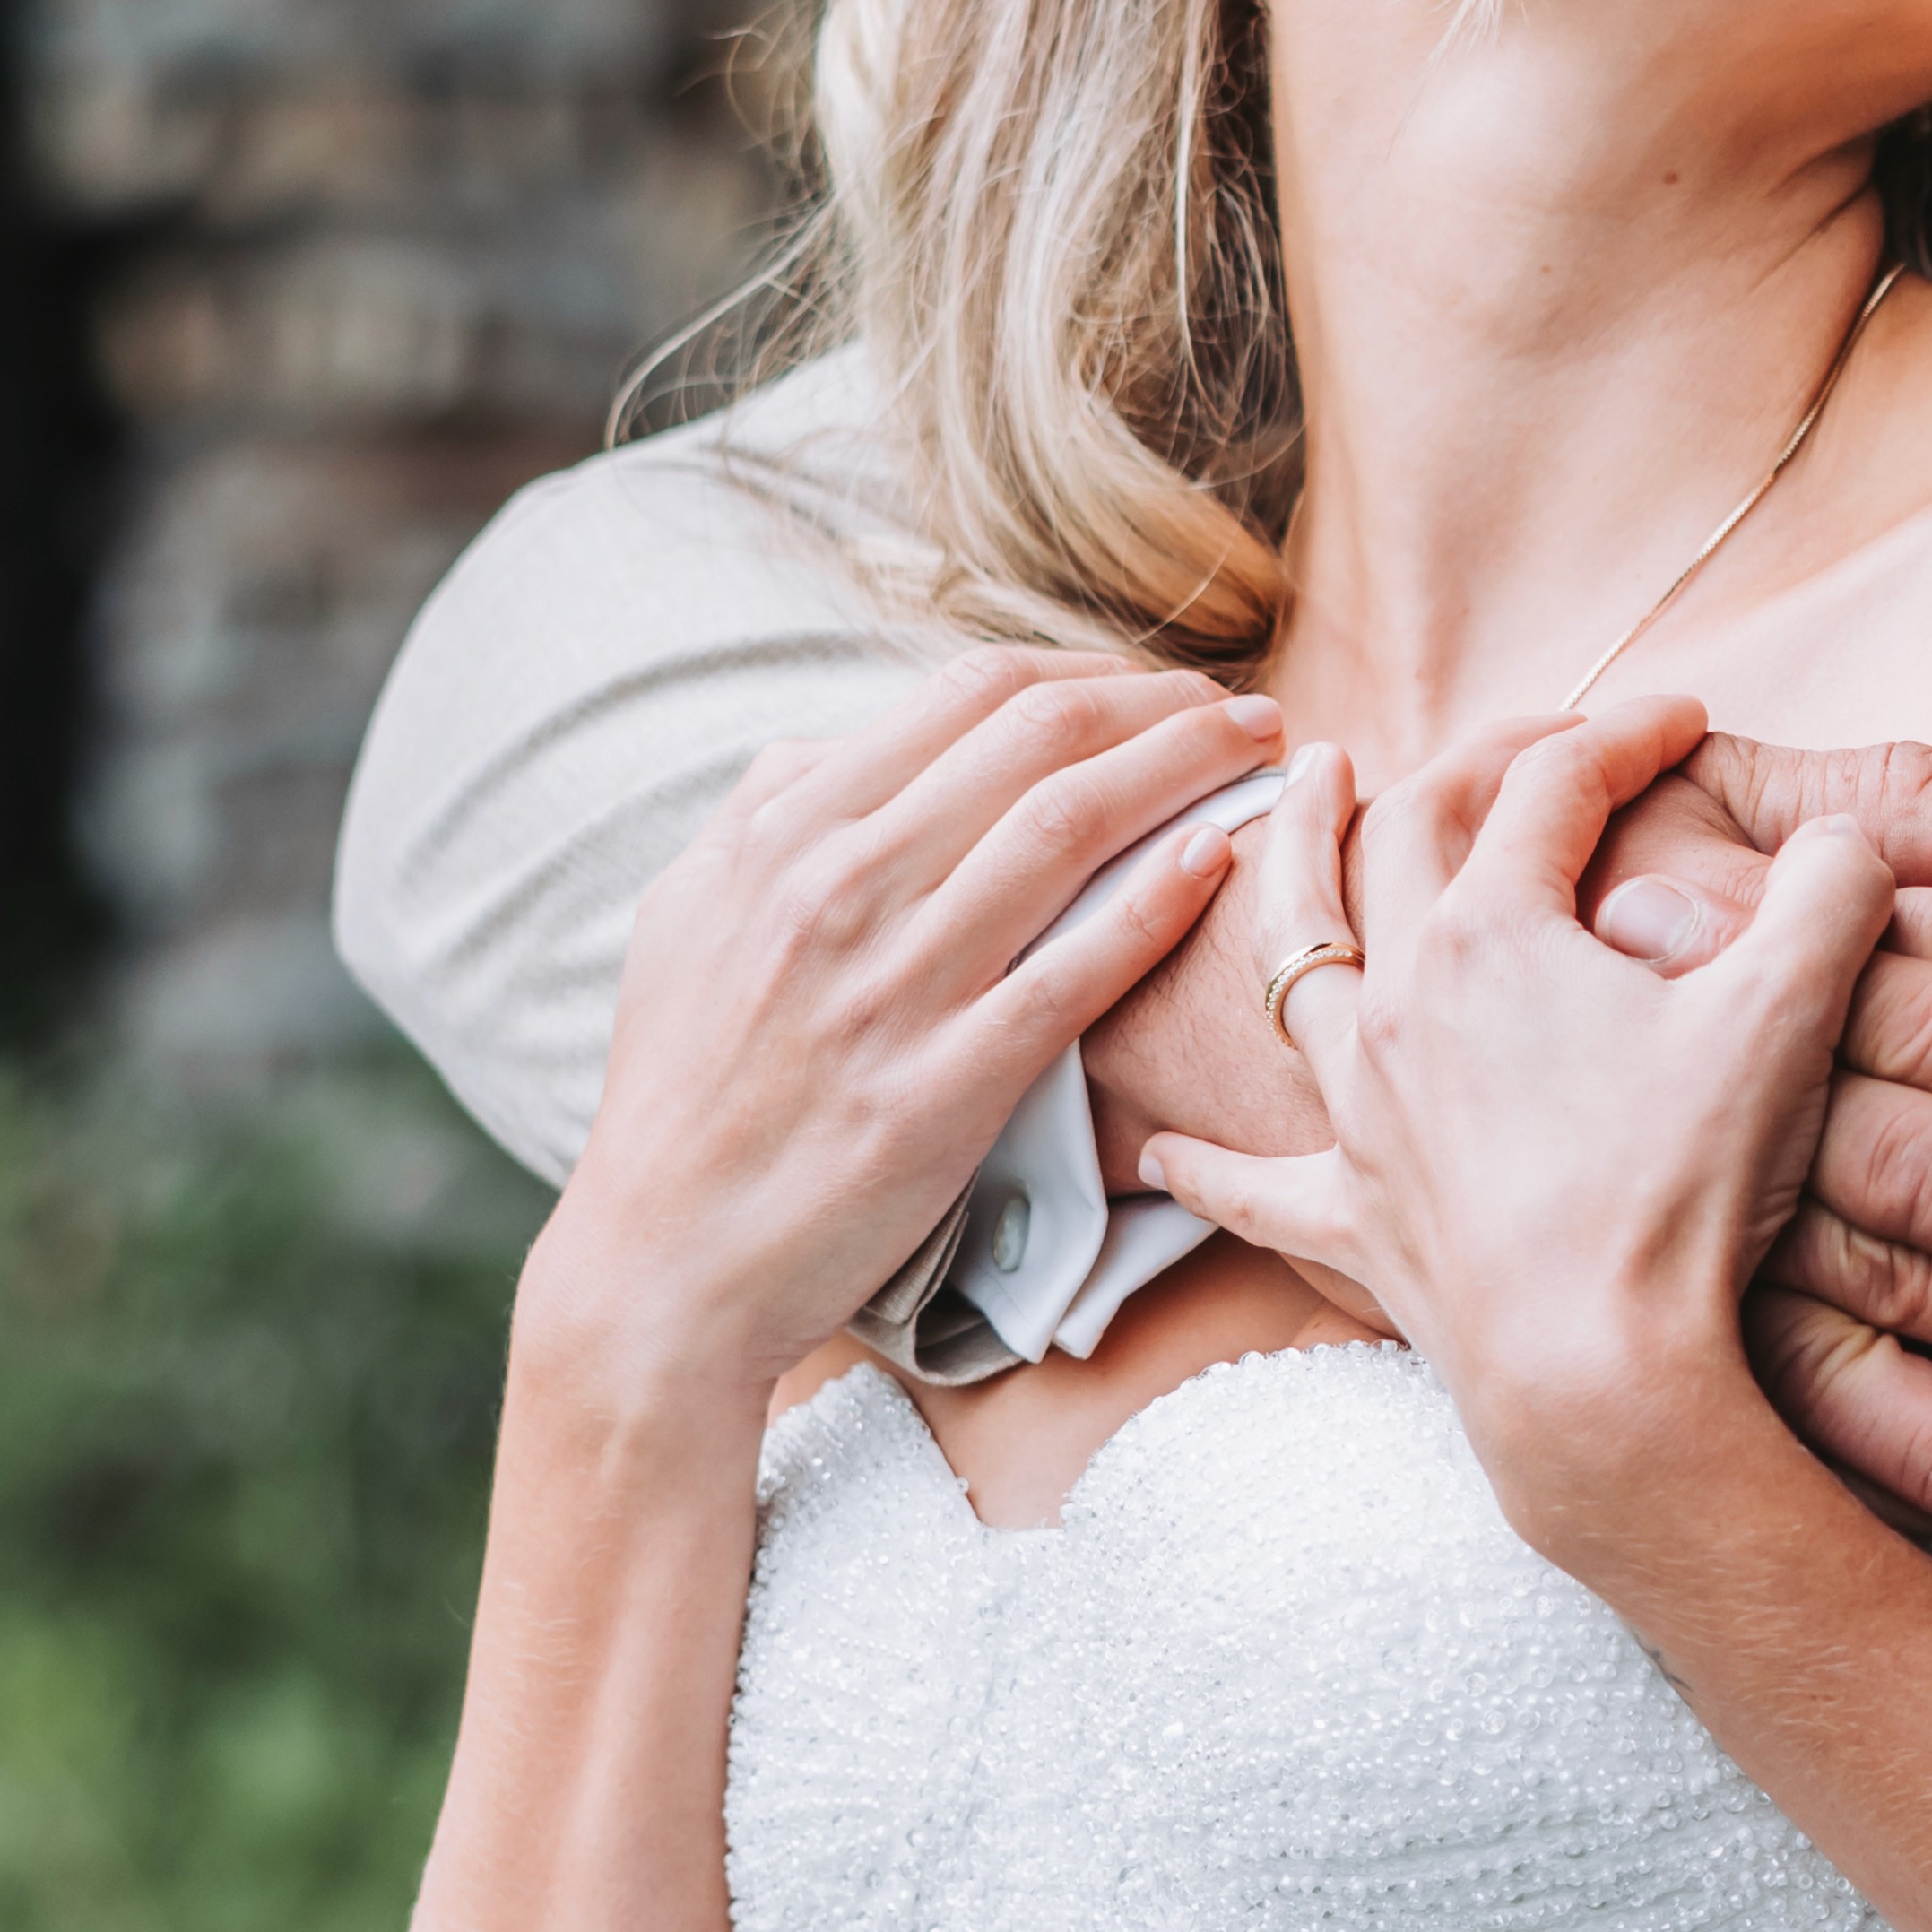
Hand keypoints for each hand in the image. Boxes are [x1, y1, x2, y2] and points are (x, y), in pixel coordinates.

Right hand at [522, 650, 1285, 1421]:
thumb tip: (850, 742)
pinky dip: (1158, 902)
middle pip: (1040, 741)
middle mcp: (838, 888)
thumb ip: (767, 811)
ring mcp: (894, 987)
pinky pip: (1074, 972)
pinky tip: (1220, 861)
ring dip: (1189, 774)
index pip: (969, 693)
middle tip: (1249, 711)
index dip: (1090, 671)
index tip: (1158, 688)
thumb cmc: (681, 1088)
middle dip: (1166, 707)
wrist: (663, 1260)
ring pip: (1071, 831)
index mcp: (786, 831)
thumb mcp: (686, 913)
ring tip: (1268, 760)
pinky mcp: (943, 1090)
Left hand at [1143, 706, 1917, 1578]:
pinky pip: (1253, 1186)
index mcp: (1494, 934)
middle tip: (1513, 743)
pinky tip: (1159, 1147)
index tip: (1683, 720)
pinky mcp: (1354, 1221)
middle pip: (1403, 836)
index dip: (1626, 735)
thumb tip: (1843, 836)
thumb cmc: (1683, 1192)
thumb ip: (1832, 892)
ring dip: (1288, 867)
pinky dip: (1208, 1164)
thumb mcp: (1789, 1013)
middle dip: (1460, 766)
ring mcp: (1361, 1113)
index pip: (1554, 788)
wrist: (1601, 1377)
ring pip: (1292, 962)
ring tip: (1301, 803)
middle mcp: (1401, 1003)